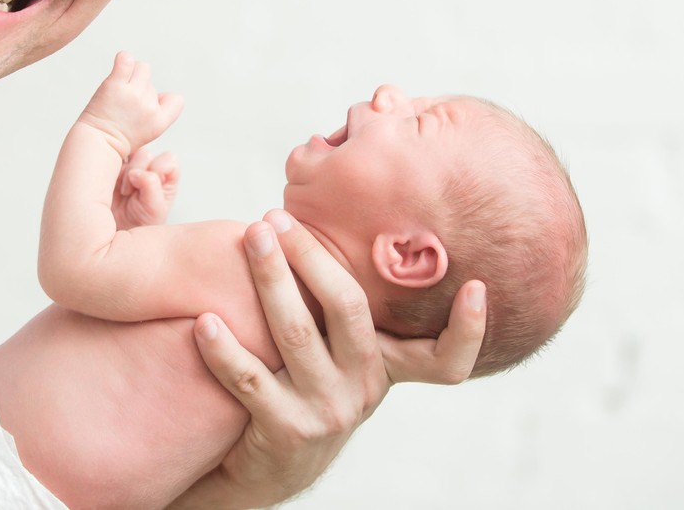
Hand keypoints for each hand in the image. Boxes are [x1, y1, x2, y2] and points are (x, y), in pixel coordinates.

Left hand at [79, 52, 182, 158]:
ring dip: (131, 73)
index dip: (161, 100)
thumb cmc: (116, 139)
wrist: (95, 143)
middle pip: (151, 82)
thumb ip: (159, 112)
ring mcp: (133, 94)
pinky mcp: (116, 84)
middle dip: (138, 88)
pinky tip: (119, 67)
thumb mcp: (148, 133)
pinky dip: (123, 59)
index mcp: (159, 121)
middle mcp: (148, 107)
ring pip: (142, 68)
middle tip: (122, 103)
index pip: (176, 100)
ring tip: (119, 85)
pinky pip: (126, 59)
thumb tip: (161, 94)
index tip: (145, 108)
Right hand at [112, 148, 179, 229]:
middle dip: (137, 171)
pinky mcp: (109, 169)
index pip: (168, 160)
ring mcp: (126, 169)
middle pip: (145, 154)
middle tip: (130, 192)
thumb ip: (152, 188)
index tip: (148, 184)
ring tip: (121, 191)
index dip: (159, 168)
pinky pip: (108, 158)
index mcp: (165, 179)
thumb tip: (138, 172)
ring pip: (126, 153)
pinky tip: (109, 182)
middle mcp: (146, 171)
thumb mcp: (154, 210)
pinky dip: (108, 167)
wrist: (115, 238)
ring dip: (123, 171)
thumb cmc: (140, 226)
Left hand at [172, 210, 486, 508]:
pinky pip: (251, 380)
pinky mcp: (284, 433)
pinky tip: (204, 319)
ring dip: (270, 280)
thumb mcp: (336, 356)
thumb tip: (329, 217)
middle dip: (311, 255)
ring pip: (297, 335)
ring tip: (248, 239)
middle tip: (276, 217)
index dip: (469, 330)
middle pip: (348, 310)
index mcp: (384, 365)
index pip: (446, 360)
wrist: (265, 466)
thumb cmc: (298, 386)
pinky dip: (226, 347)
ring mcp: (326, 412)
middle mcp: (364, 389)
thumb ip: (341, 308)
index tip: (479, 288)